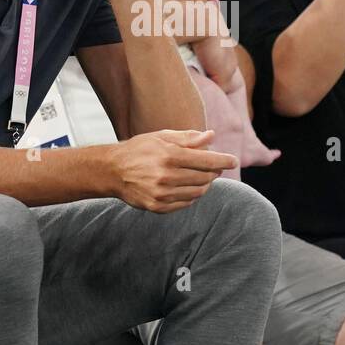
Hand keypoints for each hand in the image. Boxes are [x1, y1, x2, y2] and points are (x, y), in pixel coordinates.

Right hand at [108, 129, 237, 212]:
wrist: (112, 171)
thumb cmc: (139, 150)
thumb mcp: (161, 137)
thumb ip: (187, 138)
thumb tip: (211, 136)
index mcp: (169, 156)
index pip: (206, 160)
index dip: (223, 160)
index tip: (233, 160)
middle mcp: (166, 176)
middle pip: (205, 177)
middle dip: (214, 171)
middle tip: (213, 166)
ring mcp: (162, 194)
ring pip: (198, 192)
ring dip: (205, 184)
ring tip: (201, 176)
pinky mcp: (157, 207)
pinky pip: (186, 203)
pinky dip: (192, 195)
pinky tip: (188, 186)